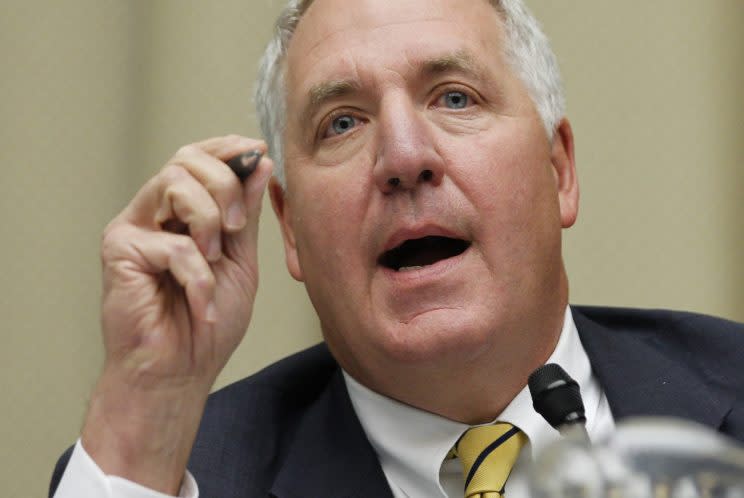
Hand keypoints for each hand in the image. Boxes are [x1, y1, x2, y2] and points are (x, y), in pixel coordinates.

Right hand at [81, 135, 272, 493]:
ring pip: (175, 182)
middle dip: (225, 185)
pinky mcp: (119, 251)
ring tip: (214, 260)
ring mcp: (133, 228)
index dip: (227, 148)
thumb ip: (246, 214)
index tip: (258, 152)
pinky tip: (201, 303)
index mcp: (182, 213)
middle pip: (186, 158)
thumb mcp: (240, 261)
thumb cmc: (207, 324)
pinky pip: (173, 244)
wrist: (178, 374)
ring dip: (209, 221)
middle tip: (236, 227)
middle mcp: (153, 213)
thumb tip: (259, 164)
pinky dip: (199, 276)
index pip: (198, 156)